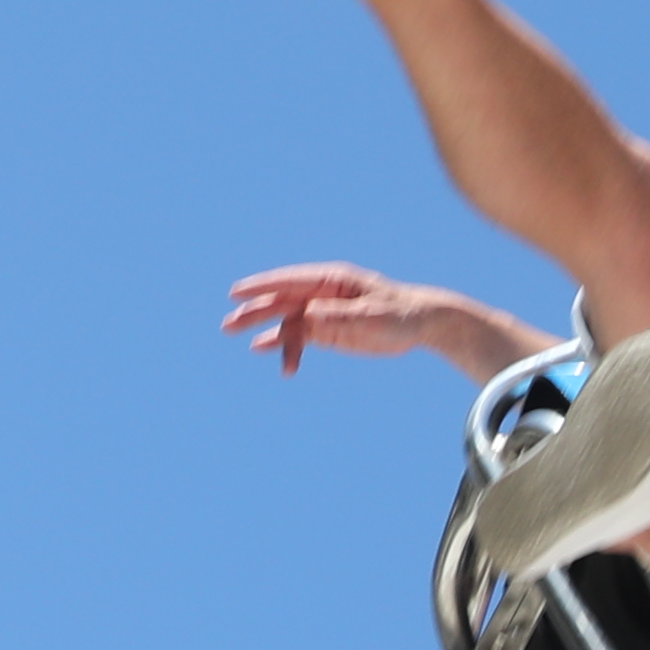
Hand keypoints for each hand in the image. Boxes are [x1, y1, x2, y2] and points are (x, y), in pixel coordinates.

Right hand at [223, 262, 495, 377]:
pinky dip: (291, 352)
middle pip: (281, 302)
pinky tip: (285, 368)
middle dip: (255, 312)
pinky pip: (301, 340)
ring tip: (254, 348)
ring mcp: (322, 312)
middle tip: (228, 326)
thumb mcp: (374, 316)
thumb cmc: (401, 313)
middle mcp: (321, 294)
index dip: (262, 286)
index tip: (236, 292)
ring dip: (270, 335)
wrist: (421, 325)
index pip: (290, 281)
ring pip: (288, 323)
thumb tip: (310, 314)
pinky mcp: (327, 331)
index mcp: (332, 281)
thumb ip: (342, 315)